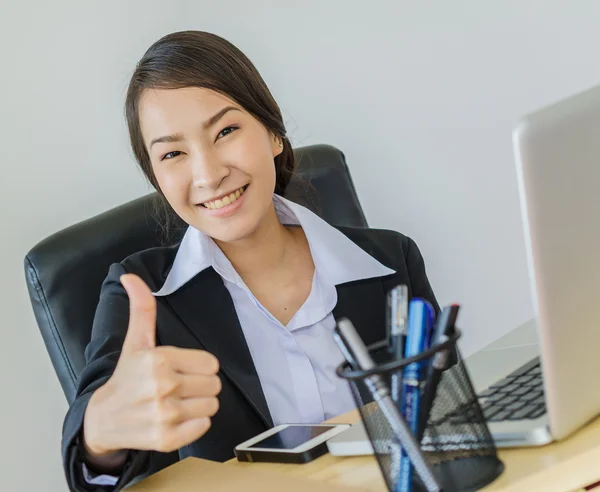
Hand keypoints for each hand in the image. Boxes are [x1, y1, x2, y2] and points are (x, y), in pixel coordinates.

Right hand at [83, 274, 220, 457]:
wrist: (103, 420)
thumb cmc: (126, 377)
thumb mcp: (136, 342)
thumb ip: (142, 308)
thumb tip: (130, 276)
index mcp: (160, 359)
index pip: (211, 364)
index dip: (199, 367)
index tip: (180, 370)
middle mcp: (163, 386)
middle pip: (214, 385)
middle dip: (200, 386)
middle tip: (178, 388)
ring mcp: (165, 415)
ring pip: (212, 406)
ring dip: (198, 405)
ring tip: (175, 403)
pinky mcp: (167, 439)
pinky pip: (204, 427)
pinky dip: (193, 425)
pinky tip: (174, 419)